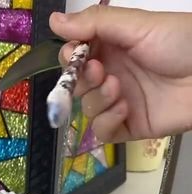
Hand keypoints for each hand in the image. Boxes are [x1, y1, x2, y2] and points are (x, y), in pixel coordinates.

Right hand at [49, 6, 191, 141]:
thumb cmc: (179, 42)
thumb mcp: (136, 25)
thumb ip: (94, 23)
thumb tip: (53, 21)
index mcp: (111, 48)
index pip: (75, 56)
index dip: (69, 57)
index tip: (75, 54)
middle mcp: (112, 74)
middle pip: (77, 85)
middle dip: (82, 79)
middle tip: (99, 71)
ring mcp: (120, 102)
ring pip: (88, 109)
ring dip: (97, 99)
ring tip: (118, 88)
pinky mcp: (130, 126)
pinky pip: (103, 132)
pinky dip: (106, 122)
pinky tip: (123, 109)